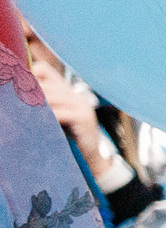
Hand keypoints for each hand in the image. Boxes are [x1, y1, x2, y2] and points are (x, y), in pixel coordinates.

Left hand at [27, 47, 105, 172]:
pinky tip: (35, 124)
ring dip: (33, 106)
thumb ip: (42, 104)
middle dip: (27, 93)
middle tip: (11, 102)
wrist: (91, 157)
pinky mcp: (84, 117)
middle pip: (43, 84)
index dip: (28, 76)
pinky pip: (58, 113)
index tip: (16, 89)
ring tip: (20, 113)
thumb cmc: (68, 137)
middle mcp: (75, 94)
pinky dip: (45, 118)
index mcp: (67, 90)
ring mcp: (81, 104)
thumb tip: (15, 97)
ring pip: (49, 98)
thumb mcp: (55, 116)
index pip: (43, 69)